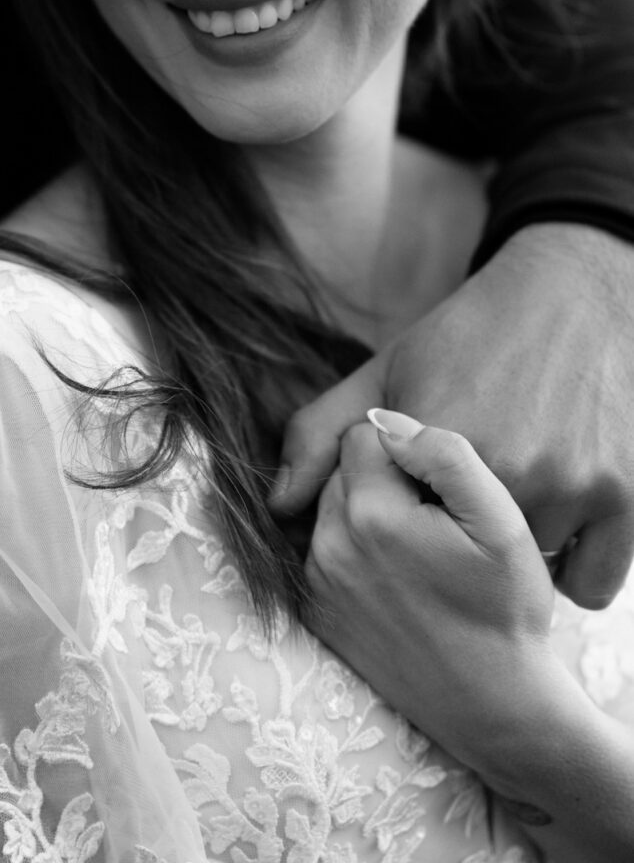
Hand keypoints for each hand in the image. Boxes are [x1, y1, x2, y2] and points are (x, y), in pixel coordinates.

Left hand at [271, 224, 633, 606]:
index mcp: (441, 435)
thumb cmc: (470, 334)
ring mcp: (573, 483)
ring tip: (520, 496)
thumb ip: (323, 433)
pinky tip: (563, 526)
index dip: (408, 509)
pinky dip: (579, 568)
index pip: (400, 522)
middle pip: (465, 553)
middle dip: (460, 536)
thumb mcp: (388, 370)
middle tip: (475, 490)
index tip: (422, 488)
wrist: (574, 293)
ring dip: (523, 554)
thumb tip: (278, 502)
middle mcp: (508, 464)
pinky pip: (593, 585)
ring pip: (529, 569)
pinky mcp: (625, 497)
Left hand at [306, 412, 559, 776]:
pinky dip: (352, 549)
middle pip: (343, 468)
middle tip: (432, 521)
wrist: (494, 705)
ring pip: (331, 505)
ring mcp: (317, 581)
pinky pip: (324, 548)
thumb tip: (386, 421)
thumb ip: (444, 454)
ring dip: (366, 512)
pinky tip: (396, 576)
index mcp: (371, 513)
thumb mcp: (500, 521)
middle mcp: (330, 545)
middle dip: (382, 478)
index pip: (364, 432)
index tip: (440, 489)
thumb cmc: (505, 608)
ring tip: (418, 550)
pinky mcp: (314, 610)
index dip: (407, 451)